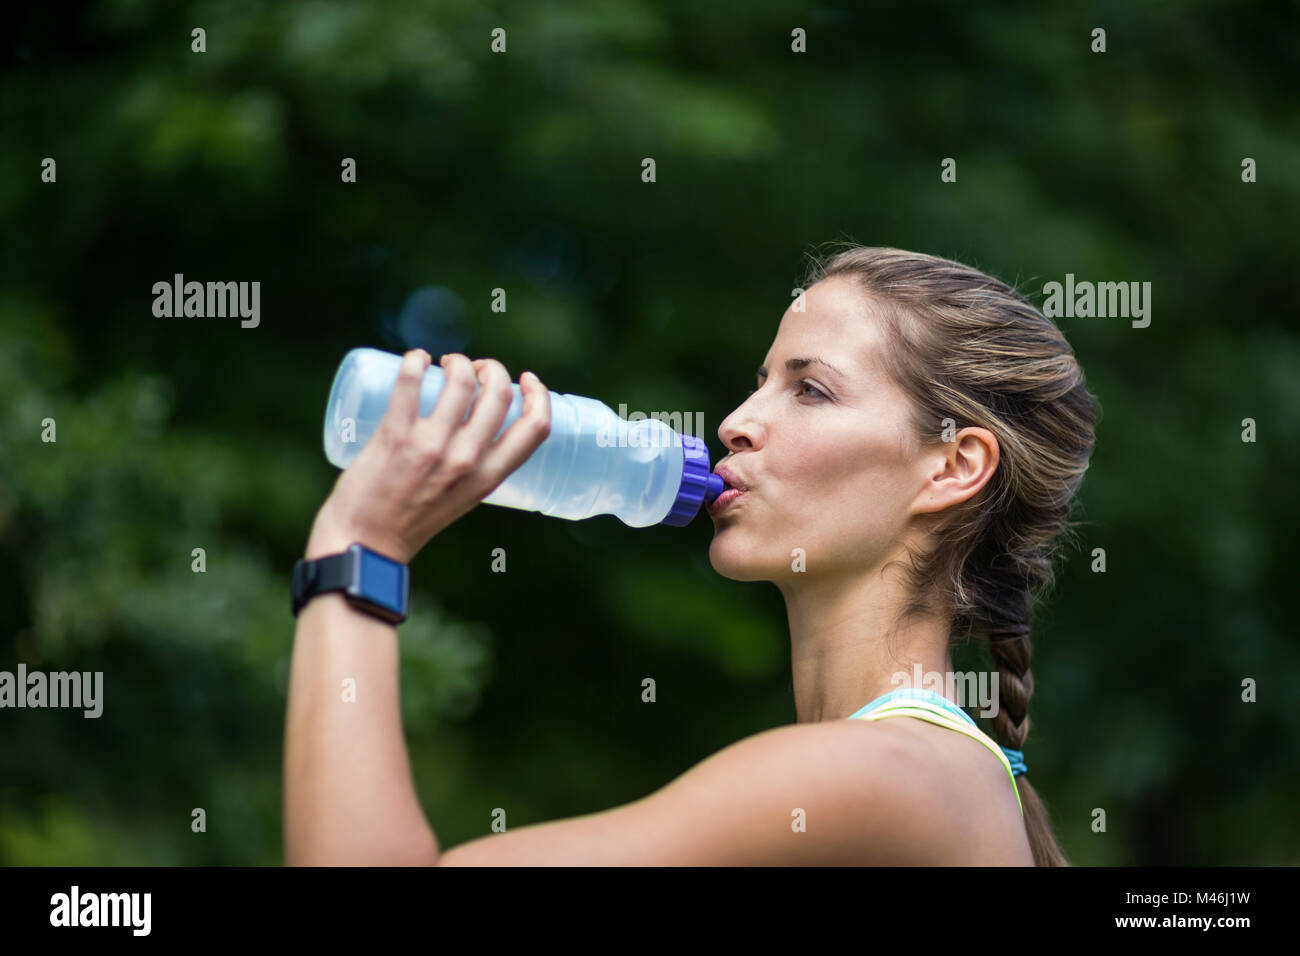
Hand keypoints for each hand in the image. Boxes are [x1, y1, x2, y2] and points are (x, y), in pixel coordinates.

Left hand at [306, 349, 551, 562]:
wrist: (364, 543)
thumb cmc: (411, 521)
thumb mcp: (462, 498)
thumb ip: (474, 468)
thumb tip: (474, 426)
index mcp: (489, 478)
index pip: (535, 428)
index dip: (539, 395)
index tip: (526, 380)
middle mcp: (466, 460)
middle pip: (498, 393)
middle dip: (492, 368)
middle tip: (475, 369)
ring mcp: (431, 445)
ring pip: (460, 380)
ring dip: (458, 361)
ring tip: (446, 363)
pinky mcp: (395, 435)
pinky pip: (410, 382)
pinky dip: (415, 360)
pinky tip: (416, 358)